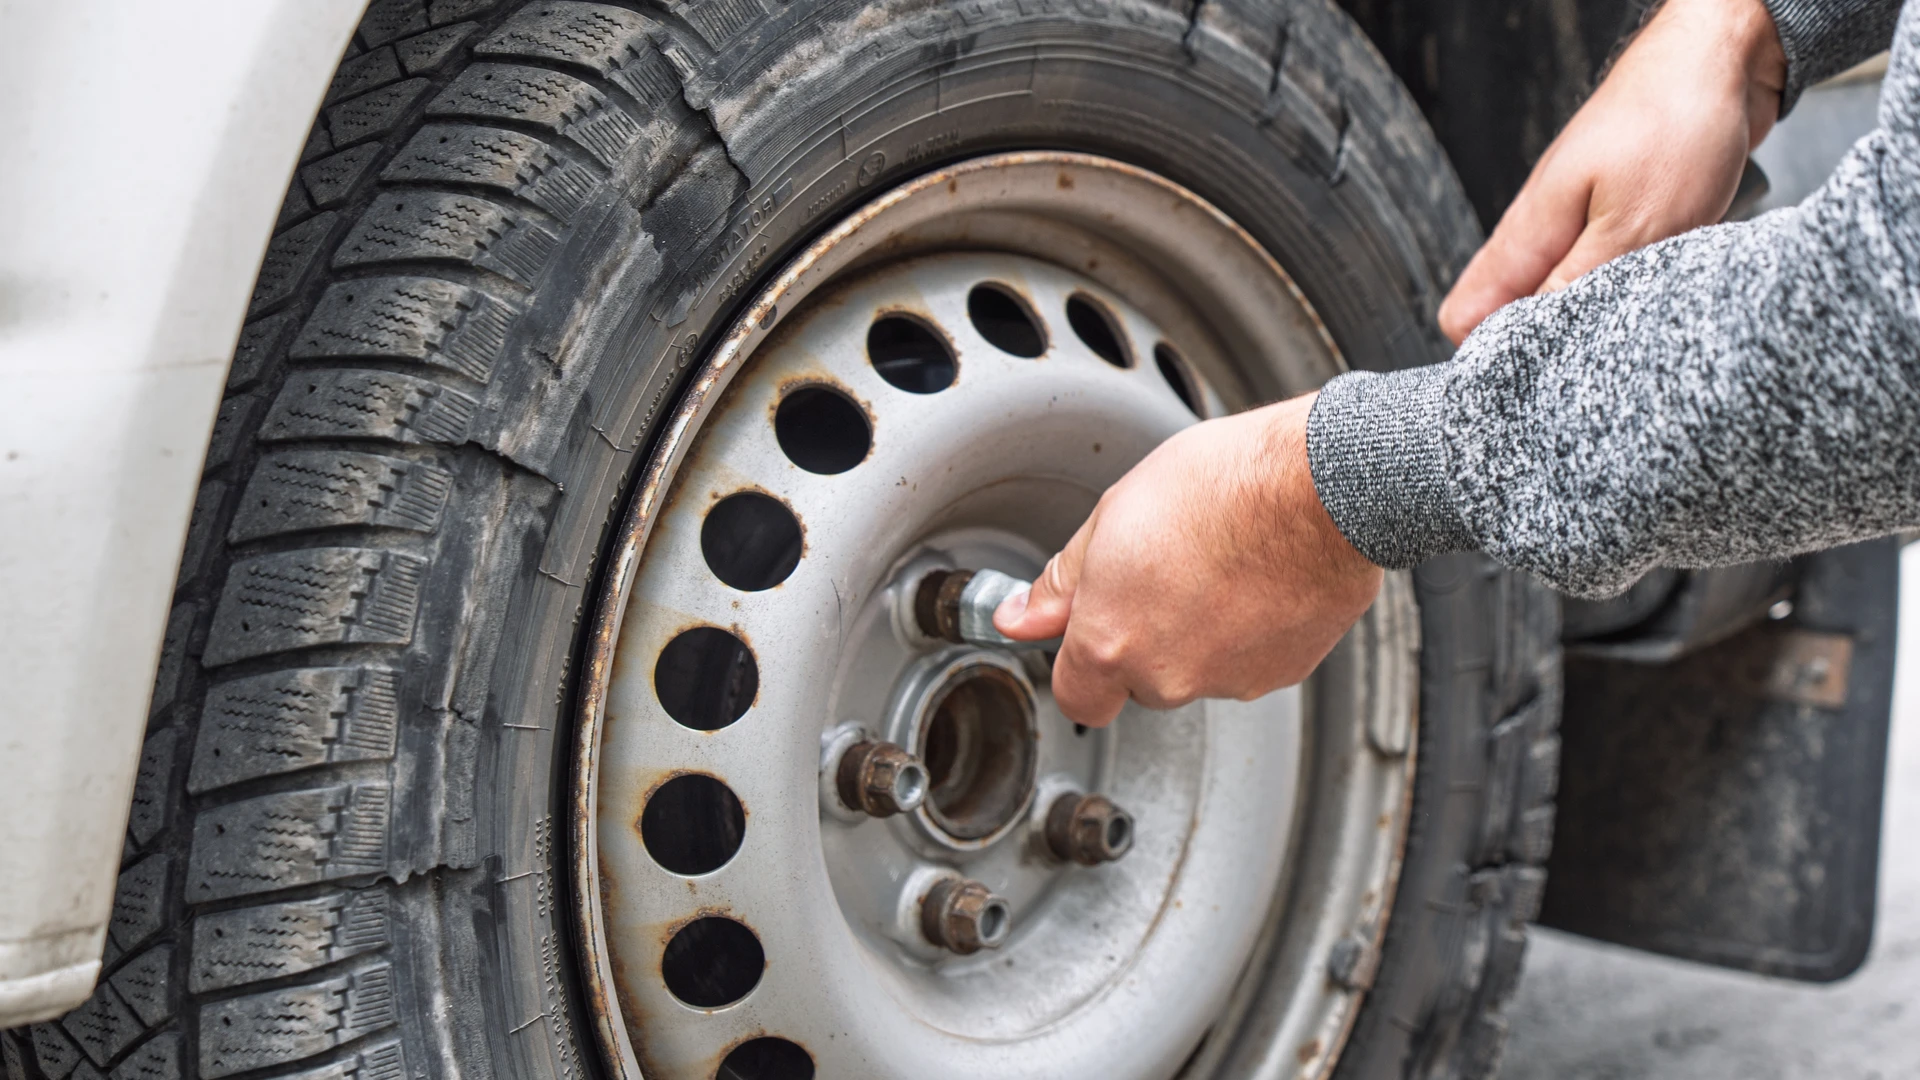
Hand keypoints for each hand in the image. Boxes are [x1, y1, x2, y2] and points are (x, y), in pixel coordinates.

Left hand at [992, 394, 1382, 726]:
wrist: (1323, 486)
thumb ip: (1062, 582)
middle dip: (1145, 635)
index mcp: (1111, 642)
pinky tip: (1257, 577)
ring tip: (1219, 561)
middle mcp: (1168, 677)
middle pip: (1139, 679)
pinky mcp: (1283, 673)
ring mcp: (1229, 681)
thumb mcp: (1113, 515)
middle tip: (1164, 568)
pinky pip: (1250, 661)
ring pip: (1197, 669)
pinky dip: (1249, 630)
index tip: (1089, 628)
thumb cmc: (1222, 486)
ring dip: (1200, 630)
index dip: (1081, 663)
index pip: (1076, 697)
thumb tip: (1019, 616)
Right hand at [1436, 0, 1787, 343]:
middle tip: (1591, 366)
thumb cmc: (1674, 121)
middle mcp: (1542, 232)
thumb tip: (1527, 344)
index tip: (1527, 385)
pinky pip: (1605, 273)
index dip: (1486, 358)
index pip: (1465, 317)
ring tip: (1632, 326)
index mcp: (1528, 234)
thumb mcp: (1632, 223)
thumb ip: (1576, 288)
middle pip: (1512, 314)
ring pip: (1564, 297)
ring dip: (1596, 317)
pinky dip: (1630, 288)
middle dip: (1545, 347)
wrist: (1722, 56)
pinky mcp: (1616, 218)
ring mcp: (1577, 224)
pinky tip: (1658, 289)